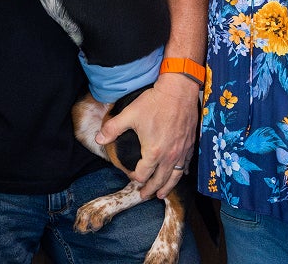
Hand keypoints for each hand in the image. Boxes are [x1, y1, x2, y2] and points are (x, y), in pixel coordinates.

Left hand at [95, 75, 198, 198]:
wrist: (178, 92)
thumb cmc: (154, 102)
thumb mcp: (129, 114)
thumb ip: (113, 128)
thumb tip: (98, 139)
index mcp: (153, 152)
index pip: (143, 174)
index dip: (134, 178)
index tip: (131, 175)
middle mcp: (169, 156)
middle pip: (159, 180)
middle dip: (150, 190)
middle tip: (145, 195)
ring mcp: (181, 152)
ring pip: (174, 177)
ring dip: (167, 187)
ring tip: (161, 194)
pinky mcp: (189, 145)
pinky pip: (185, 165)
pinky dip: (180, 173)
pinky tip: (178, 174)